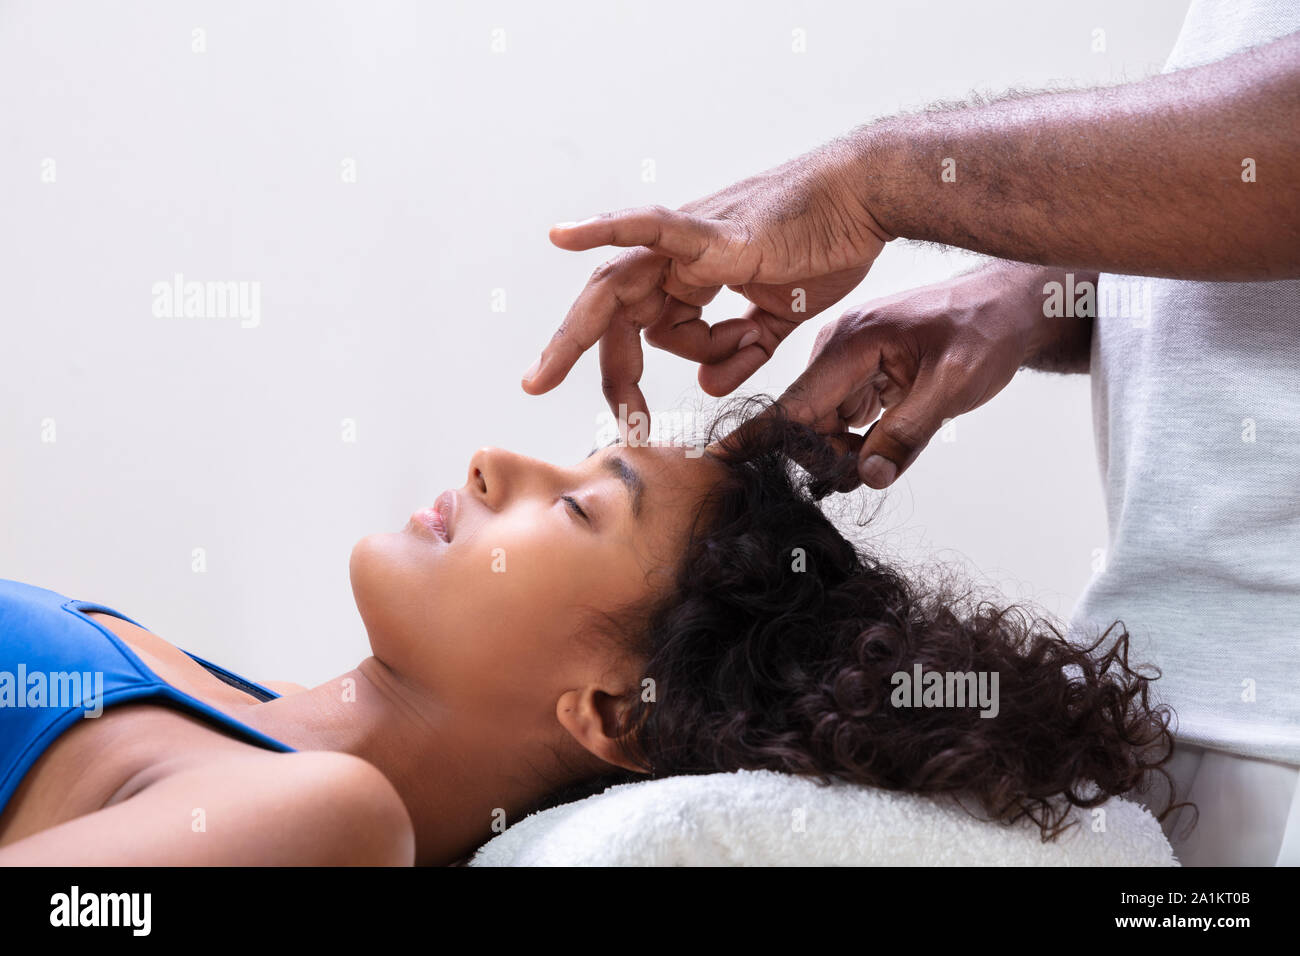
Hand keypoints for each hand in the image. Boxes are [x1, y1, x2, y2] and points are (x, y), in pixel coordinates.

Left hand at [521, 138, 890, 434]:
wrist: (865, 203)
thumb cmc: (827, 246)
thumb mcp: (777, 319)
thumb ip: (741, 352)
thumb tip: (709, 386)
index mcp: (691, 278)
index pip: (647, 331)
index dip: (636, 375)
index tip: (636, 423)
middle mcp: (678, 257)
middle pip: (615, 311)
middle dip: (583, 359)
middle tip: (547, 392)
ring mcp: (690, 241)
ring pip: (616, 285)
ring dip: (576, 333)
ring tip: (545, 372)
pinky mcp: (712, 233)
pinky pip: (651, 228)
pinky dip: (607, 230)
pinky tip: (563, 236)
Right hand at [777, 263, 1044, 488]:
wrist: (1008, 305)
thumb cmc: (984, 332)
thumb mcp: (955, 385)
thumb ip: (908, 434)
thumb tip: (867, 478)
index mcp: (851, 343)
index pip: (793, 403)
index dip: (755, 438)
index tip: (716, 461)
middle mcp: (838, 349)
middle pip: (807, 423)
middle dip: (829, 456)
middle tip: (879, 468)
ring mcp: (847, 361)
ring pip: (825, 425)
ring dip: (848, 450)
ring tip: (896, 448)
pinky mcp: (860, 372)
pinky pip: (844, 418)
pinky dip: (861, 438)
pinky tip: (893, 434)